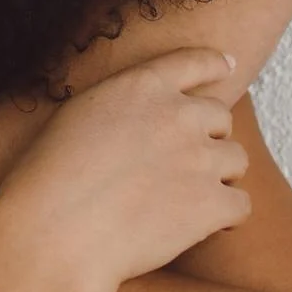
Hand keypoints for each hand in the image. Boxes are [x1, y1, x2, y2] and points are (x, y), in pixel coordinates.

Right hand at [0, 47, 250, 287]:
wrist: (56, 229)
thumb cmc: (51, 177)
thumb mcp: (79, 115)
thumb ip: (122, 106)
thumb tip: (143, 118)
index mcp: (143, 86)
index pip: (196, 62)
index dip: (213, 64)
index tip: (226, 65)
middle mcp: (178, 115)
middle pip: (221, 117)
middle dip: (208, 137)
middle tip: (184, 164)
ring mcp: (199, 159)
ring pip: (236, 160)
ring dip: (219, 176)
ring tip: (189, 198)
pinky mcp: (211, 205)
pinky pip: (240, 205)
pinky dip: (225, 217)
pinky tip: (201, 226)